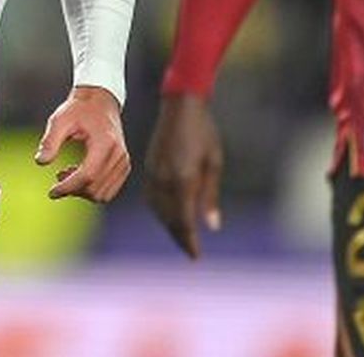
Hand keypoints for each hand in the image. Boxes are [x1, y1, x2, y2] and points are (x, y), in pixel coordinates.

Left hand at [36, 85, 129, 202]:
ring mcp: (123, 162)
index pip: (87, 176)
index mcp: (105, 143)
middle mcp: (119, 155)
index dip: (68, 187)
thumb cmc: (79, 109)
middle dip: (73, 189)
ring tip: (67, 173)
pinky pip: (108, 190)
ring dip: (82, 192)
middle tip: (58, 176)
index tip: (52, 192)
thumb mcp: (60, 120)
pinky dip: (92, 189)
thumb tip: (40, 162)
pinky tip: (78, 174)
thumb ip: (50, 141)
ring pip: (102, 194)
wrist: (100, 101)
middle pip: (95, 188)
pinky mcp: (123, 166)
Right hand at [142, 92, 222, 258]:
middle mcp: (165, 180)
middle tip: (191, 252)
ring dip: (169, 226)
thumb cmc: (204, 133)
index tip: (195, 257)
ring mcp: (154, 174)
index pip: (185, 221)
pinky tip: (168, 215)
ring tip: (182, 237)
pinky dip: (160, 211)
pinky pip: (152, 198)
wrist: (180, 106)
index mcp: (183, 180)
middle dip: (180, 238)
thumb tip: (212, 226)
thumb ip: (210, 196)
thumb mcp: (214, 164)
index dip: (190, 241)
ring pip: (159, 211)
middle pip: (170, 219)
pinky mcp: (149, 168)